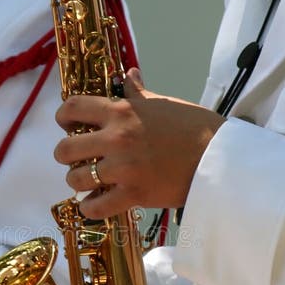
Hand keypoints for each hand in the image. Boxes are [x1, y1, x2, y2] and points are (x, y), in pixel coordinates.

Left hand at [54, 68, 224, 218]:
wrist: (220, 158)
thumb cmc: (195, 128)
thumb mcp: (164, 104)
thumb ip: (139, 93)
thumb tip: (129, 75)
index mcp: (122, 111)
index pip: (73, 108)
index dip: (63, 117)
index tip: (67, 125)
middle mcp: (116, 138)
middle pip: (65, 149)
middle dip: (66, 154)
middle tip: (77, 158)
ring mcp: (123, 168)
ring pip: (76, 179)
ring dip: (78, 181)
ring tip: (88, 181)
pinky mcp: (133, 195)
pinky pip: (96, 208)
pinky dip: (90, 208)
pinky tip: (94, 205)